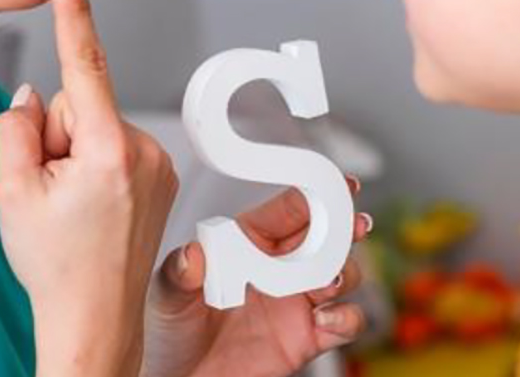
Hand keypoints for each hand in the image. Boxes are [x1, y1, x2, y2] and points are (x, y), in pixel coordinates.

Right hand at [0, 0, 179, 376]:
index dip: (74, 13)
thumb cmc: (54, 266)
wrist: (93, 321)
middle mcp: (143, 150)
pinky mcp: (161, 174)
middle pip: (78, 102)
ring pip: (94, 124)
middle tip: (49, 192)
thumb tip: (34, 98)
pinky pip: (111, 144)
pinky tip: (90, 207)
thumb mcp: (9, 192)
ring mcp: (158, 163)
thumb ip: (13, 128)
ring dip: (73, 154)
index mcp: (106, 151)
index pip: (85, 64)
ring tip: (71, 207)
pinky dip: (93, 165)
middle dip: (55, 134)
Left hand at [143, 180, 371, 376]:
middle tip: (352, 225)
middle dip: (344, 226)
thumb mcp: (166, 296)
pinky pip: (345, 322)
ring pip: (341, 273)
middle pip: (325, 236)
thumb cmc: (171, 330)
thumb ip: (178, 273)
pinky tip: (326, 319)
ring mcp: (296, 301)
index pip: (288, 209)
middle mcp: (277, 267)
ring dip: (344, 272)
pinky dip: (346, 318)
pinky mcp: (307, 337)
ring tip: (329, 280)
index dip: (316, 193)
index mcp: (248, 241)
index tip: (337, 184)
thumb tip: (190, 255)